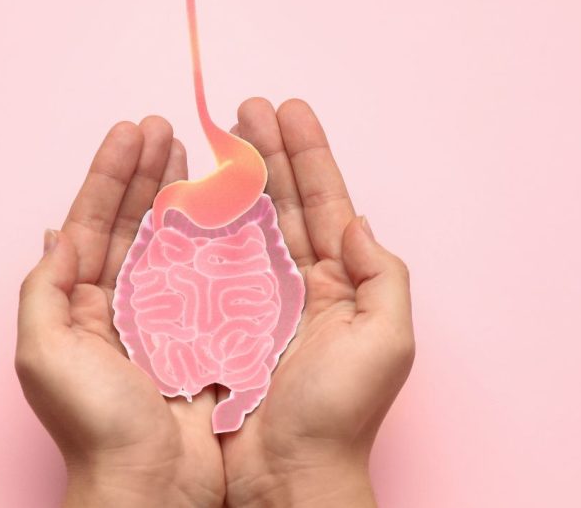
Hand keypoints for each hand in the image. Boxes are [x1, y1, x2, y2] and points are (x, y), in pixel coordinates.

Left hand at [16, 117, 223, 506]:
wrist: (151, 483)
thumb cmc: (95, 423)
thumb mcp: (43, 352)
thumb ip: (45, 287)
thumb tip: (58, 232)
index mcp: (77, 304)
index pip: (91, 222)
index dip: (108, 175)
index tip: (130, 132)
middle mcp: (117, 303)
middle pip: (131, 221)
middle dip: (145, 173)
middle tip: (164, 128)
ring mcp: (161, 315)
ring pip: (169, 240)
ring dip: (177, 194)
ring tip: (190, 152)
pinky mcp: (199, 330)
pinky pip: (205, 271)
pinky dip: (211, 236)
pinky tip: (220, 205)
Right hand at [219, 98, 414, 507]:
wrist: (287, 473)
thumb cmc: (340, 414)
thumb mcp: (387, 340)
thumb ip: (384, 273)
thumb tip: (355, 220)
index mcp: (342, 282)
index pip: (325, 201)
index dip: (309, 153)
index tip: (290, 111)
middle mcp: (300, 282)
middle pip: (283, 201)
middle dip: (267, 151)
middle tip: (248, 108)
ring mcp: (257, 297)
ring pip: (245, 222)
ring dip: (234, 176)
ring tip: (219, 135)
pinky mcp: (220, 317)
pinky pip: (211, 260)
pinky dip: (203, 224)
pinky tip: (193, 192)